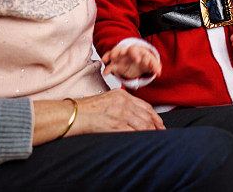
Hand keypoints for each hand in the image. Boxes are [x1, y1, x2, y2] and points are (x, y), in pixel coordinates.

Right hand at [32, 89, 164, 144]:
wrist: (71, 113)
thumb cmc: (85, 109)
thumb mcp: (106, 100)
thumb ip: (120, 104)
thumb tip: (133, 115)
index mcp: (120, 94)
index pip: (144, 105)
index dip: (154, 115)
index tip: (159, 122)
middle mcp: (121, 101)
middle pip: (146, 114)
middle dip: (156, 124)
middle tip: (161, 131)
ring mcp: (118, 112)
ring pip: (141, 123)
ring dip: (150, 131)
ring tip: (155, 137)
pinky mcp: (113, 123)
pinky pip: (131, 130)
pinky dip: (139, 135)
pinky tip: (143, 139)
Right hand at [102, 44, 161, 79]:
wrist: (136, 61)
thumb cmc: (142, 61)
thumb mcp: (149, 64)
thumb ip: (154, 67)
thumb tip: (158, 72)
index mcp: (139, 51)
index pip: (139, 51)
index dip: (139, 55)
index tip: (139, 60)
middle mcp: (130, 52)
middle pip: (129, 50)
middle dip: (127, 54)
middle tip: (127, 59)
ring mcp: (121, 55)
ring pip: (117, 51)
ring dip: (114, 53)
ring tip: (111, 57)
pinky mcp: (115, 62)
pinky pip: (109, 61)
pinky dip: (107, 66)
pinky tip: (105, 72)